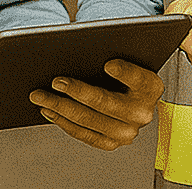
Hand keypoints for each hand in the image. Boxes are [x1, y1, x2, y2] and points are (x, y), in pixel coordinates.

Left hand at [29, 59, 162, 150]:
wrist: (133, 98)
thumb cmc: (124, 73)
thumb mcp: (127, 59)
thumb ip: (113, 55)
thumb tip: (82, 49)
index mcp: (150, 86)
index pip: (137, 77)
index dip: (124, 72)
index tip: (108, 64)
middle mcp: (142, 112)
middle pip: (105, 102)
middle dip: (75, 91)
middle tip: (55, 82)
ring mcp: (127, 132)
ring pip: (89, 120)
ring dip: (60, 108)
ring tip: (41, 97)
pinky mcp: (112, 142)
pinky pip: (84, 135)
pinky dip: (64, 123)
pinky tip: (50, 111)